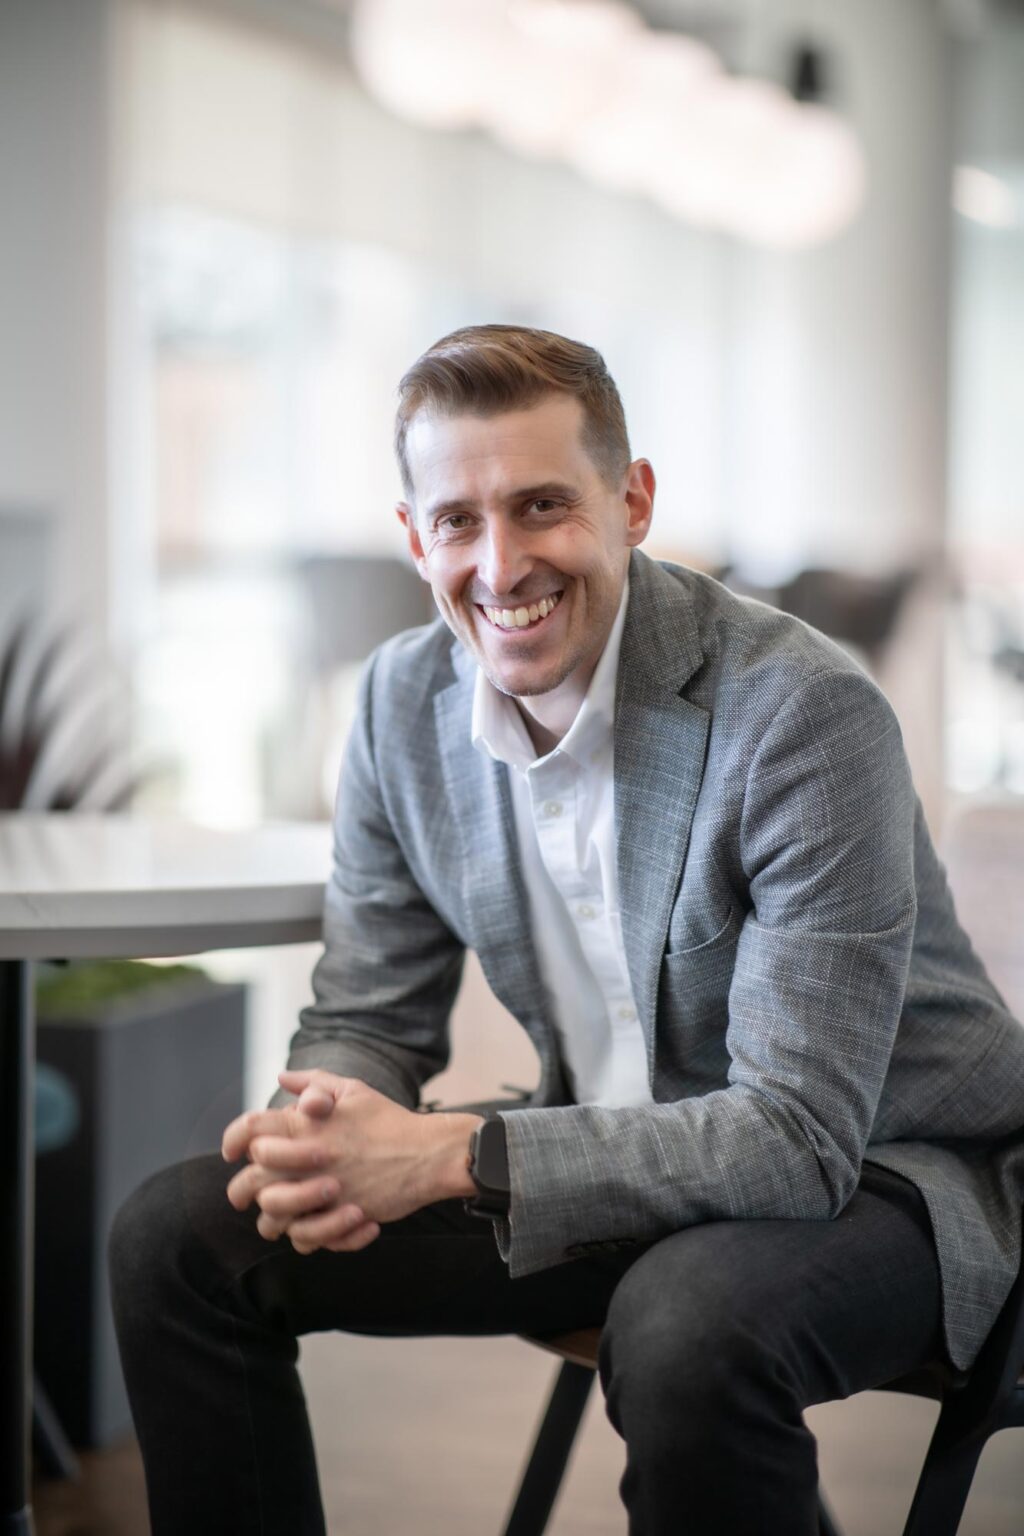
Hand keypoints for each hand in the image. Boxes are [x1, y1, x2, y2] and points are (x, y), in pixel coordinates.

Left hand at [222, 1070, 480, 1254]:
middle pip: (252, 1178)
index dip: (233, 1139)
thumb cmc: (389, 1121)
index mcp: (308, 1123)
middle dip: (240, 1190)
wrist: (428, 1153)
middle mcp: (310, 1156)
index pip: (252, 1129)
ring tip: (272, 1219)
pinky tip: (305, 1229)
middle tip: (241, 1197)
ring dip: (268, 1219)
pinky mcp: (341, 1216)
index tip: (231, 1152)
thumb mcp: (353, 1090)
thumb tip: (281, 1078)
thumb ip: (314, 1082)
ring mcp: (324, 1189)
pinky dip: (301, 1237)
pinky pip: (304, 1237)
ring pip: (273, 1215)